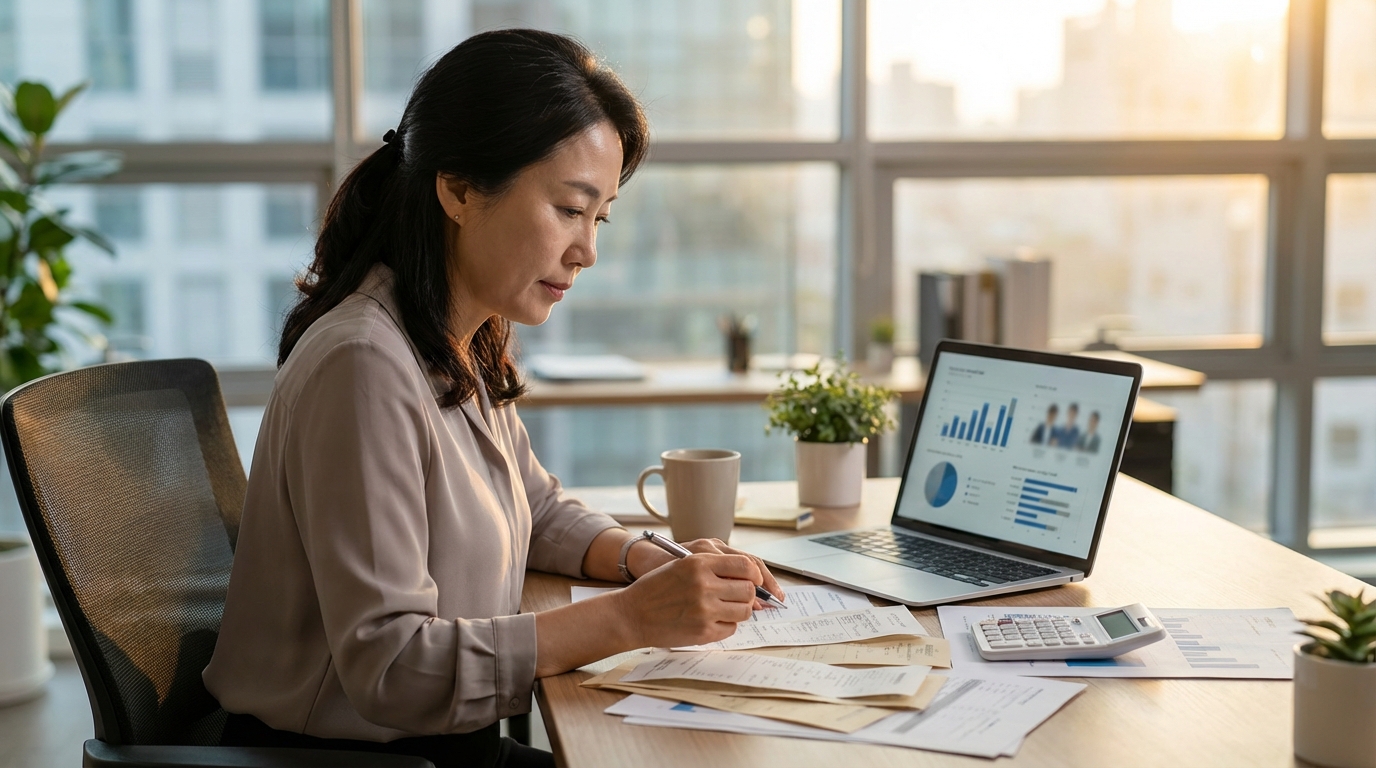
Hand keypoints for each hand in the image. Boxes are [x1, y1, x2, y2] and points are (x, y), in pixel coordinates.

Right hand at [612, 552, 763, 647]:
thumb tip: (748, 578)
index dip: (755, 574)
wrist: (631, 615)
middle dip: (747, 595)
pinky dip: (726, 625)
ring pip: (744, 611)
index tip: (755, 580)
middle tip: (737, 597)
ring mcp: (705, 610)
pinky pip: (731, 628)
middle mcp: (704, 585)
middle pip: (748, 590)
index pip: (745, 565)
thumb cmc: (655, 589)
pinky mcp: (704, 631)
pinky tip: (710, 621)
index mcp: (699, 563)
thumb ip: (713, 567)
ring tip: (723, 609)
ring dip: (738, 611)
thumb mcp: (681, 565)